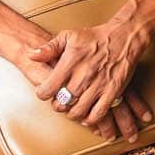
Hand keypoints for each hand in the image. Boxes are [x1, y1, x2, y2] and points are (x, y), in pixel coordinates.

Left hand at [31, 18, 154, 141]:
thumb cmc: (95, 37)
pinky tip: (87, 115)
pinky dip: (90, 119)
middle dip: (57, 105)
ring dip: (72, 114)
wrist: (124, 36)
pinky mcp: (113, 91)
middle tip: (59, 102)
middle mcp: (84, 74)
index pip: (48, 88)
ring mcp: (99, 84)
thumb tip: (31, 55)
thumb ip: (49, 48)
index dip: (42, 94)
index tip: (44, 92)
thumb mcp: (69, 36)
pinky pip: (98, 113)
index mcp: (71, 61)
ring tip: (71, 109)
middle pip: (63, 102)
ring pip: (79, 111)